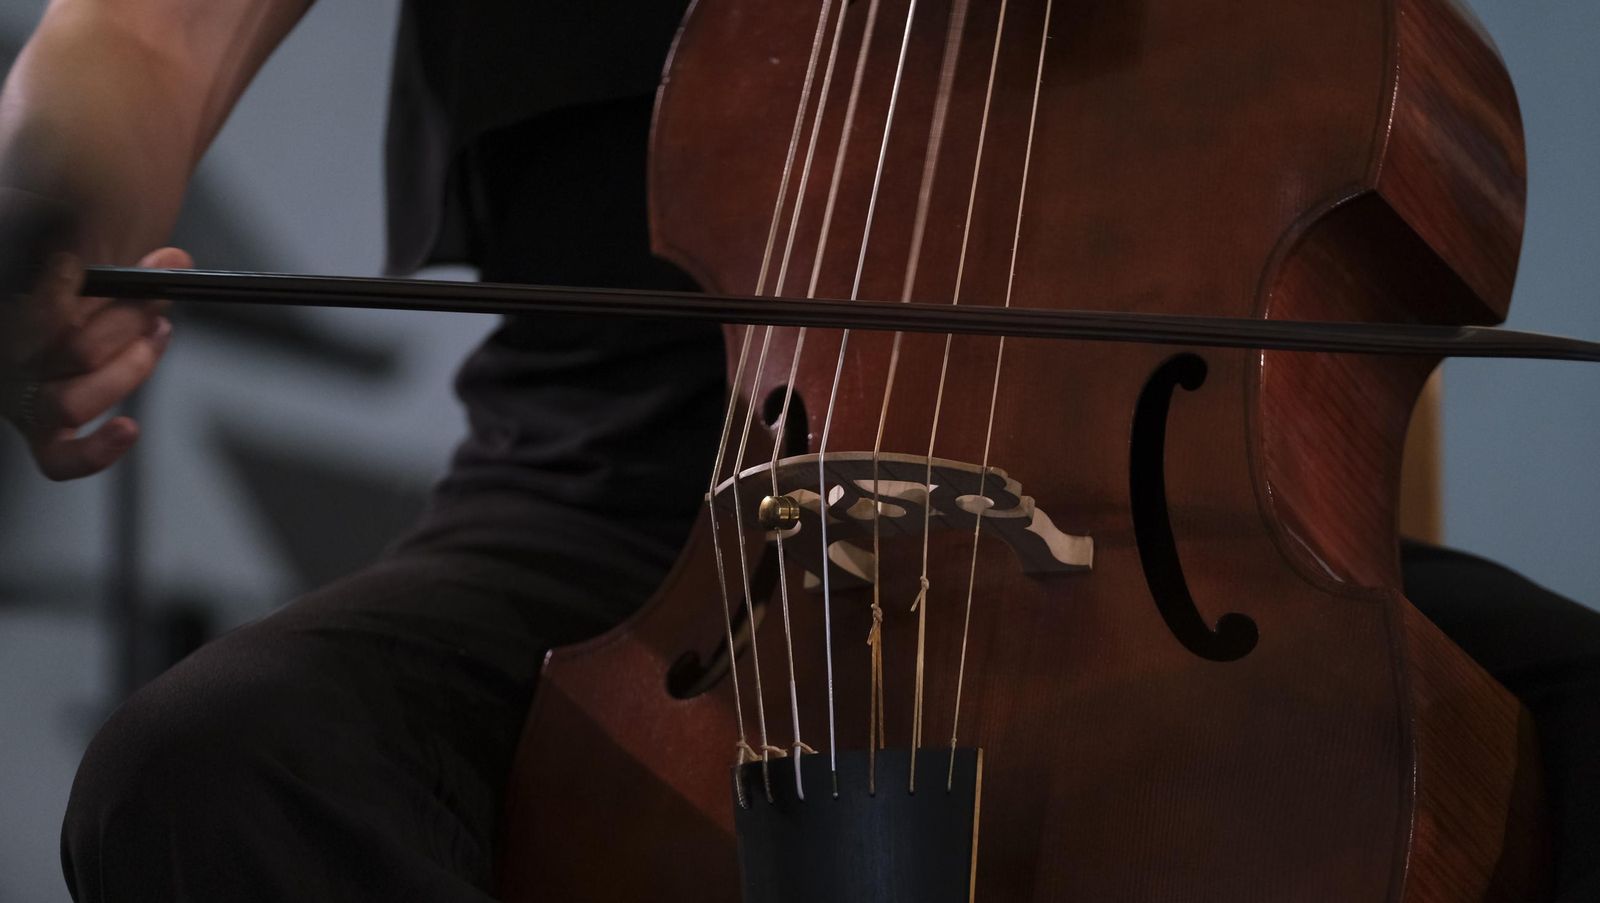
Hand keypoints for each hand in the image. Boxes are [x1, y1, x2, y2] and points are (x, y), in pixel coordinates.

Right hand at [2, 246, 187, 479]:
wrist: (74, 256)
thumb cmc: (67, 234)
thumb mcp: (63, 220)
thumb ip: (67, 225)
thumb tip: (109, 248)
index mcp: (6, 292)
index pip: (30, 314)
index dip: (51, 289)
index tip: (81, 265)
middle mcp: (4, 352)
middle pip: (60, 351)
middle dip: (124, 316)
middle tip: (161, 285)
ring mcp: (15, 394)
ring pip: (72, 402)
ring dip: (131, 367)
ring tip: (159, 328)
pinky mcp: (41, 426)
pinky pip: (60, 459)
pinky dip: (96, 451)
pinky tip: (127, 428)